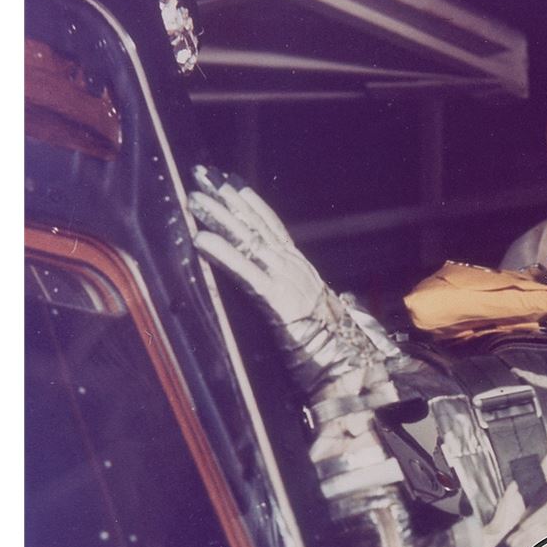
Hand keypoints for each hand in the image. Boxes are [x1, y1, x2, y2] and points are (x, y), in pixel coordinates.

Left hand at [188, 166, 383, 394]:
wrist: (352, 372)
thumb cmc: (333, 351)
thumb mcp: (309, 315)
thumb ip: (292, 297)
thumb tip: (278, 289)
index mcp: (303, 270)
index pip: (274, 228)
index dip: (250, 203)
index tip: (229, 181)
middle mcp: (297, 269)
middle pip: (258, 226)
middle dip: (228, 199)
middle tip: (201, 174)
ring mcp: (289, 283)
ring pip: (251, 242)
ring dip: (220, 218)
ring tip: (195, 198)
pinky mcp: (279, 303)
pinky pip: (246, 274)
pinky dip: (224, 255)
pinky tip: (201, 240)